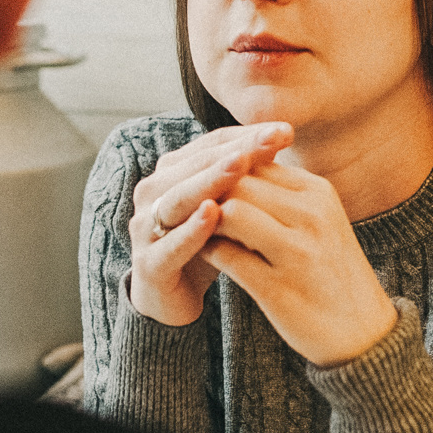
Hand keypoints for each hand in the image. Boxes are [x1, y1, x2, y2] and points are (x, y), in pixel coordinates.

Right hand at [126, 123, 291, 326]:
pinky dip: (191, 228)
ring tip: (242, 164)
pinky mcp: (148, 264)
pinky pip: (171, 243)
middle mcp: (154, 193)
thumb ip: (247, 177)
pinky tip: (214, 215)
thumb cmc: (207, 246)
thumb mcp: (231, 208)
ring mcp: (146, 227)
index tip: (286, 131)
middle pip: (197, 164)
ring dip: (211, 180)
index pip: (212, 145)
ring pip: (180, 197)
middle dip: (237, 150)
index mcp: (173, 173)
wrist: (174, 301)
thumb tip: (281, 137)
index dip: (248, 136)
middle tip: (271, 139)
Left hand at [201, 160, 398, 367]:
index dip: (226, 173)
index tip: (210, 188)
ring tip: (204, 232)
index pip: (257, 162)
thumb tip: (231, 172)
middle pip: (240, 181)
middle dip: (211, 193)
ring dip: (208, 222)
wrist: (364, 333)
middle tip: (194, 209)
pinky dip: (209, 252)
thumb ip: (280, 197)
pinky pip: (227, 256)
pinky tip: (208, 256)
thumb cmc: (331, 273)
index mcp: (318, 194)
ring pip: (230, 212)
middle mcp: (311, 216)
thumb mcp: (318, 222)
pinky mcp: (278, 288)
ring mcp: (297, 252)